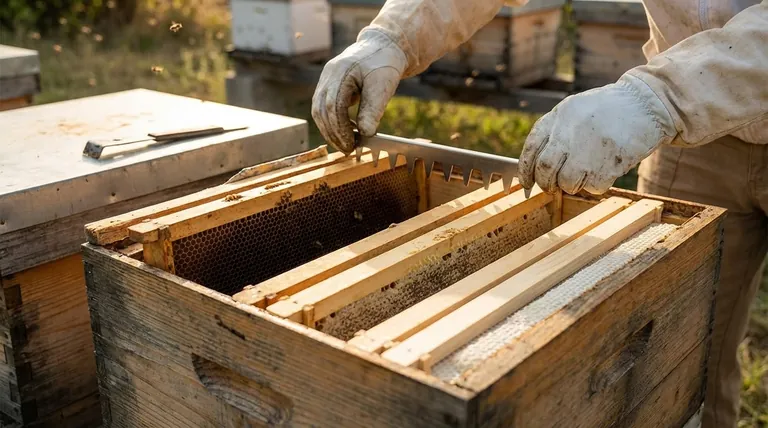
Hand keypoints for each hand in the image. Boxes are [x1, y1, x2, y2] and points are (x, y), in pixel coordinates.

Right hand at [312, 30, 406, 153]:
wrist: (383, 46)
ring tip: (346, 144)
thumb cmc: (385, 63)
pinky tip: (346, 131)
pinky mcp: (329, 85)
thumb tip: (366, 134)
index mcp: (340, 71)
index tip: (351, 144)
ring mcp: (326, 79)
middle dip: (332, 133)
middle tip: (347, 150)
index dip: (340, 128)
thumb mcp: (383, 86)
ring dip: (330, 130)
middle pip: (320, 110)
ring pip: (318, 110)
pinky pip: (323, 107)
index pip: (332, 106)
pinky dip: (332, 122)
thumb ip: (373, 109)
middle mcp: (328, 74)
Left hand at [518, 75, 676, 194]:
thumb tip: (535, 165)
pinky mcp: (609, 163)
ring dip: (571, 185)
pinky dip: (595, 185)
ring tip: (583, 174)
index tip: (526, 183)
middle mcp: (570, 132)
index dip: (526, 170)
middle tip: (551, 186)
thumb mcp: (576, 109)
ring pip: (566, 183)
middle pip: (545, 170)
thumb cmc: (609, 110)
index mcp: (559, 115)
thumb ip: (555, 131)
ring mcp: (589, 148)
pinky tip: (604, 169)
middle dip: (546, 183)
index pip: (532, 148)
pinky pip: (592, 187)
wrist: (648, 103)